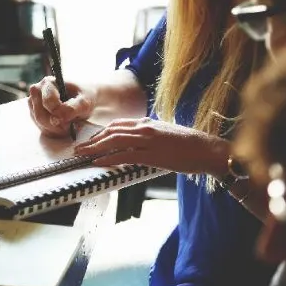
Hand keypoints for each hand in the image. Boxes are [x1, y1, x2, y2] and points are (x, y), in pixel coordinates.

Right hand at [29, 77, 96, 136]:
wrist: (83, 99)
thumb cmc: (83, 97)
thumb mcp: (84, 102)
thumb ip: (72, 108)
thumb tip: (58, 118)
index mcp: (48, 83)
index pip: (48, 102)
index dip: (60, 113)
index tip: (71, 119)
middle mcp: (37, 92)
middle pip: (40, 115)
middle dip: (57, 125)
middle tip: (70, 125)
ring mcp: (33, 104)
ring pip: (40, 124)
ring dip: (56, 129)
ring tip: (69, 124)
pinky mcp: (34, 115)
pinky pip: (42, 129)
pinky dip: (54, 131)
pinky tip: (63, 126)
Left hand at [74, 117, 228, 176]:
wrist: (207, 149)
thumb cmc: (190, 145)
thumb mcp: (166, 134)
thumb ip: (150, 136)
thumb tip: (138, 143)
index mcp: (148, 122)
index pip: (118, 125)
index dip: (101, 133)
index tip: (91, 140)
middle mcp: (145, 128)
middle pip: (111, 131)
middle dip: (92, 140)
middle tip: (78, 148)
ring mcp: (148, 140)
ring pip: (114, 141)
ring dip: (94, 148)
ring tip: (82, 155)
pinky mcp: (152, 154)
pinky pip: (124, 155)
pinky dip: (108, 158)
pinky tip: (98, 162)